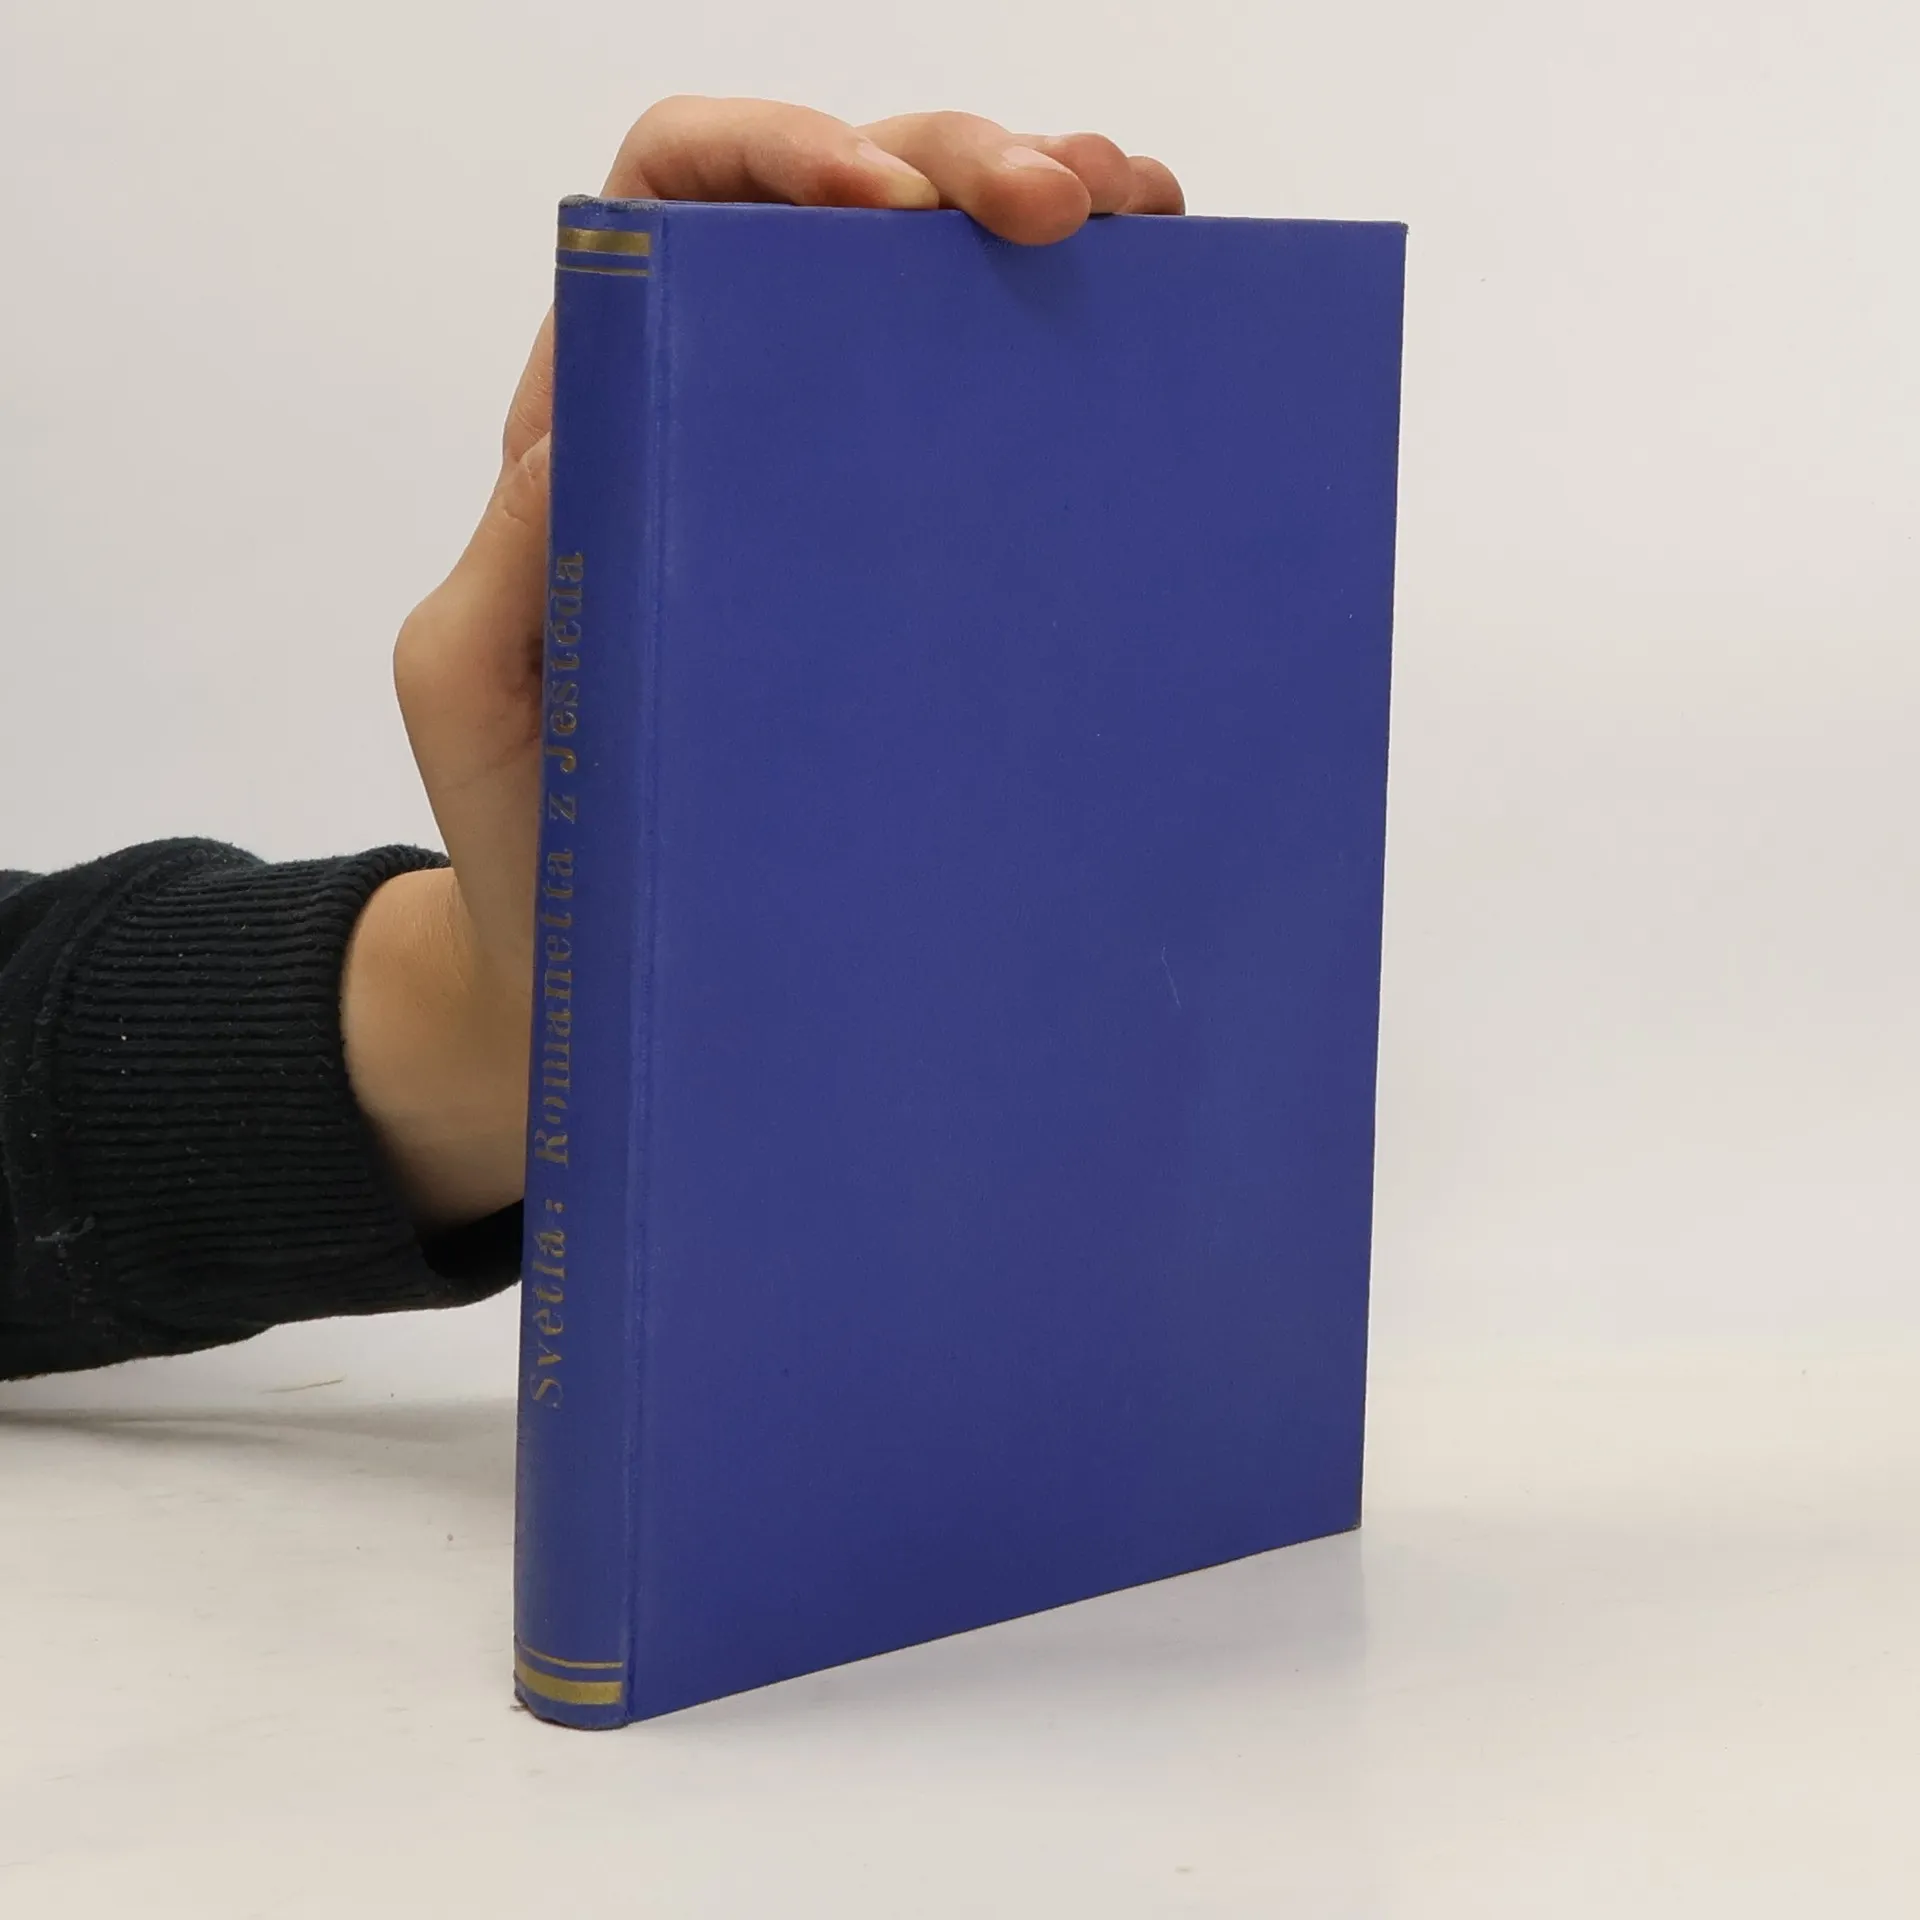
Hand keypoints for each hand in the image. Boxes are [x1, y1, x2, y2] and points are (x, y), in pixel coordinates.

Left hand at [349, 100, 1184, 1228]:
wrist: (594, 974)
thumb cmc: (532, 835)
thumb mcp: (473, 693)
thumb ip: (508, 560)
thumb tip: (588, 422)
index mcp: (611, 422)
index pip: (677, 204)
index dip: (771, 154)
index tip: (873, 197)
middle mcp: (723, 427)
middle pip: (832, 213)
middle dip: (949, 162)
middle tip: (1057, 204)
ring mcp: (824, 500)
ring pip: (925, 294)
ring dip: (1028, 221)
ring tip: (1136, 220)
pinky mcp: (902, 580)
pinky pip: (983, 432)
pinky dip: (1073, 351)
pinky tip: (1155, 331)